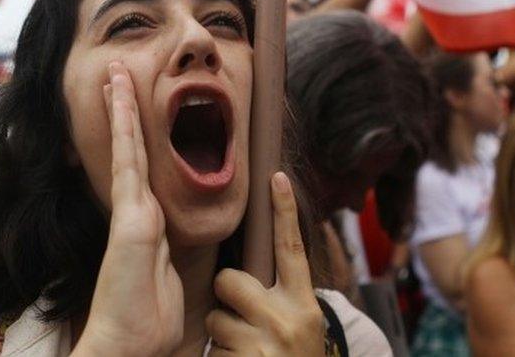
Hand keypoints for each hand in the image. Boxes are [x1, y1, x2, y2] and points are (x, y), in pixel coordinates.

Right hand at [74, 62, 183, 356]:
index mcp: (145, 223)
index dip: (132, 133)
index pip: (139, 168)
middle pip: (129, 149)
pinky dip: (125, 128)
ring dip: (122, 107)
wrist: (129, 344)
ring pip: (128, 148)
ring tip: (115, 73)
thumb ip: (163, 251)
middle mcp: (136, 211)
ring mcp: (132, 212)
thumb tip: (163, 238)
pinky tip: (121, 100)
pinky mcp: (131, 218)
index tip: (128, 102)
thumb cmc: (148, 321)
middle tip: (115, 72)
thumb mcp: (165, 277)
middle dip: (122, 108)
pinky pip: (129, 163)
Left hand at [206, 172, 323, 355]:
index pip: (291, 250)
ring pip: (215, 318)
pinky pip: (210, 347)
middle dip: (228, 298)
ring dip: (223, 334)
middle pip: (229, 281)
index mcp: (304, 305)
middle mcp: (288, 321)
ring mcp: (263, 345)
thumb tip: (260, 259)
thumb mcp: (298, 324)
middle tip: (246, 322)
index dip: (283, 212)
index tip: (275, 175)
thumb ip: (280, 293)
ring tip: (247, 352)